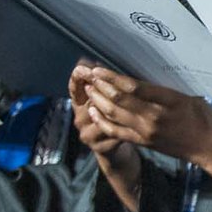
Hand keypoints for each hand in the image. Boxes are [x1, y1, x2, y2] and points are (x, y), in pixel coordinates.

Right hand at [68, 62, 137, 182]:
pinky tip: (138, 123)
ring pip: (103, 116)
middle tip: (123, 85)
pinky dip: (126, 127)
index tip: (84, 67)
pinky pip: (113, 133)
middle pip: (91, 100)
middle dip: (106, 91)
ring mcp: (86, 133)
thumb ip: (103, 84)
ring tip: (135, 105)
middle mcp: (79, 117)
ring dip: (120, 110)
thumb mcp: (106, 99)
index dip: (78, 77)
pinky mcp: (97, 146)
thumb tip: (97, 61)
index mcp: (80, 103)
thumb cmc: (112, 119)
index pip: (74, 87)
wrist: (112, 150)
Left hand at [78, 67, 211, 165]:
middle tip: (88, 76)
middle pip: (119, 100)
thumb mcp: (188, 96)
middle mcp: (154, 117)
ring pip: (113, 114)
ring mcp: (146, 131)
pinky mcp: (142, 142)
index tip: (99, 69)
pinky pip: (116, 131)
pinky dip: (102, 121)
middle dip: (100, 86)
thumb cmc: (203, 118)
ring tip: (89, 89)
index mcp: (168, 101)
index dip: (112, 77)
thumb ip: (164, 89)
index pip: (134, 87)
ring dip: (97, 101)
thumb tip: (142, 77)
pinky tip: (93, 112)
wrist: (208, 147)